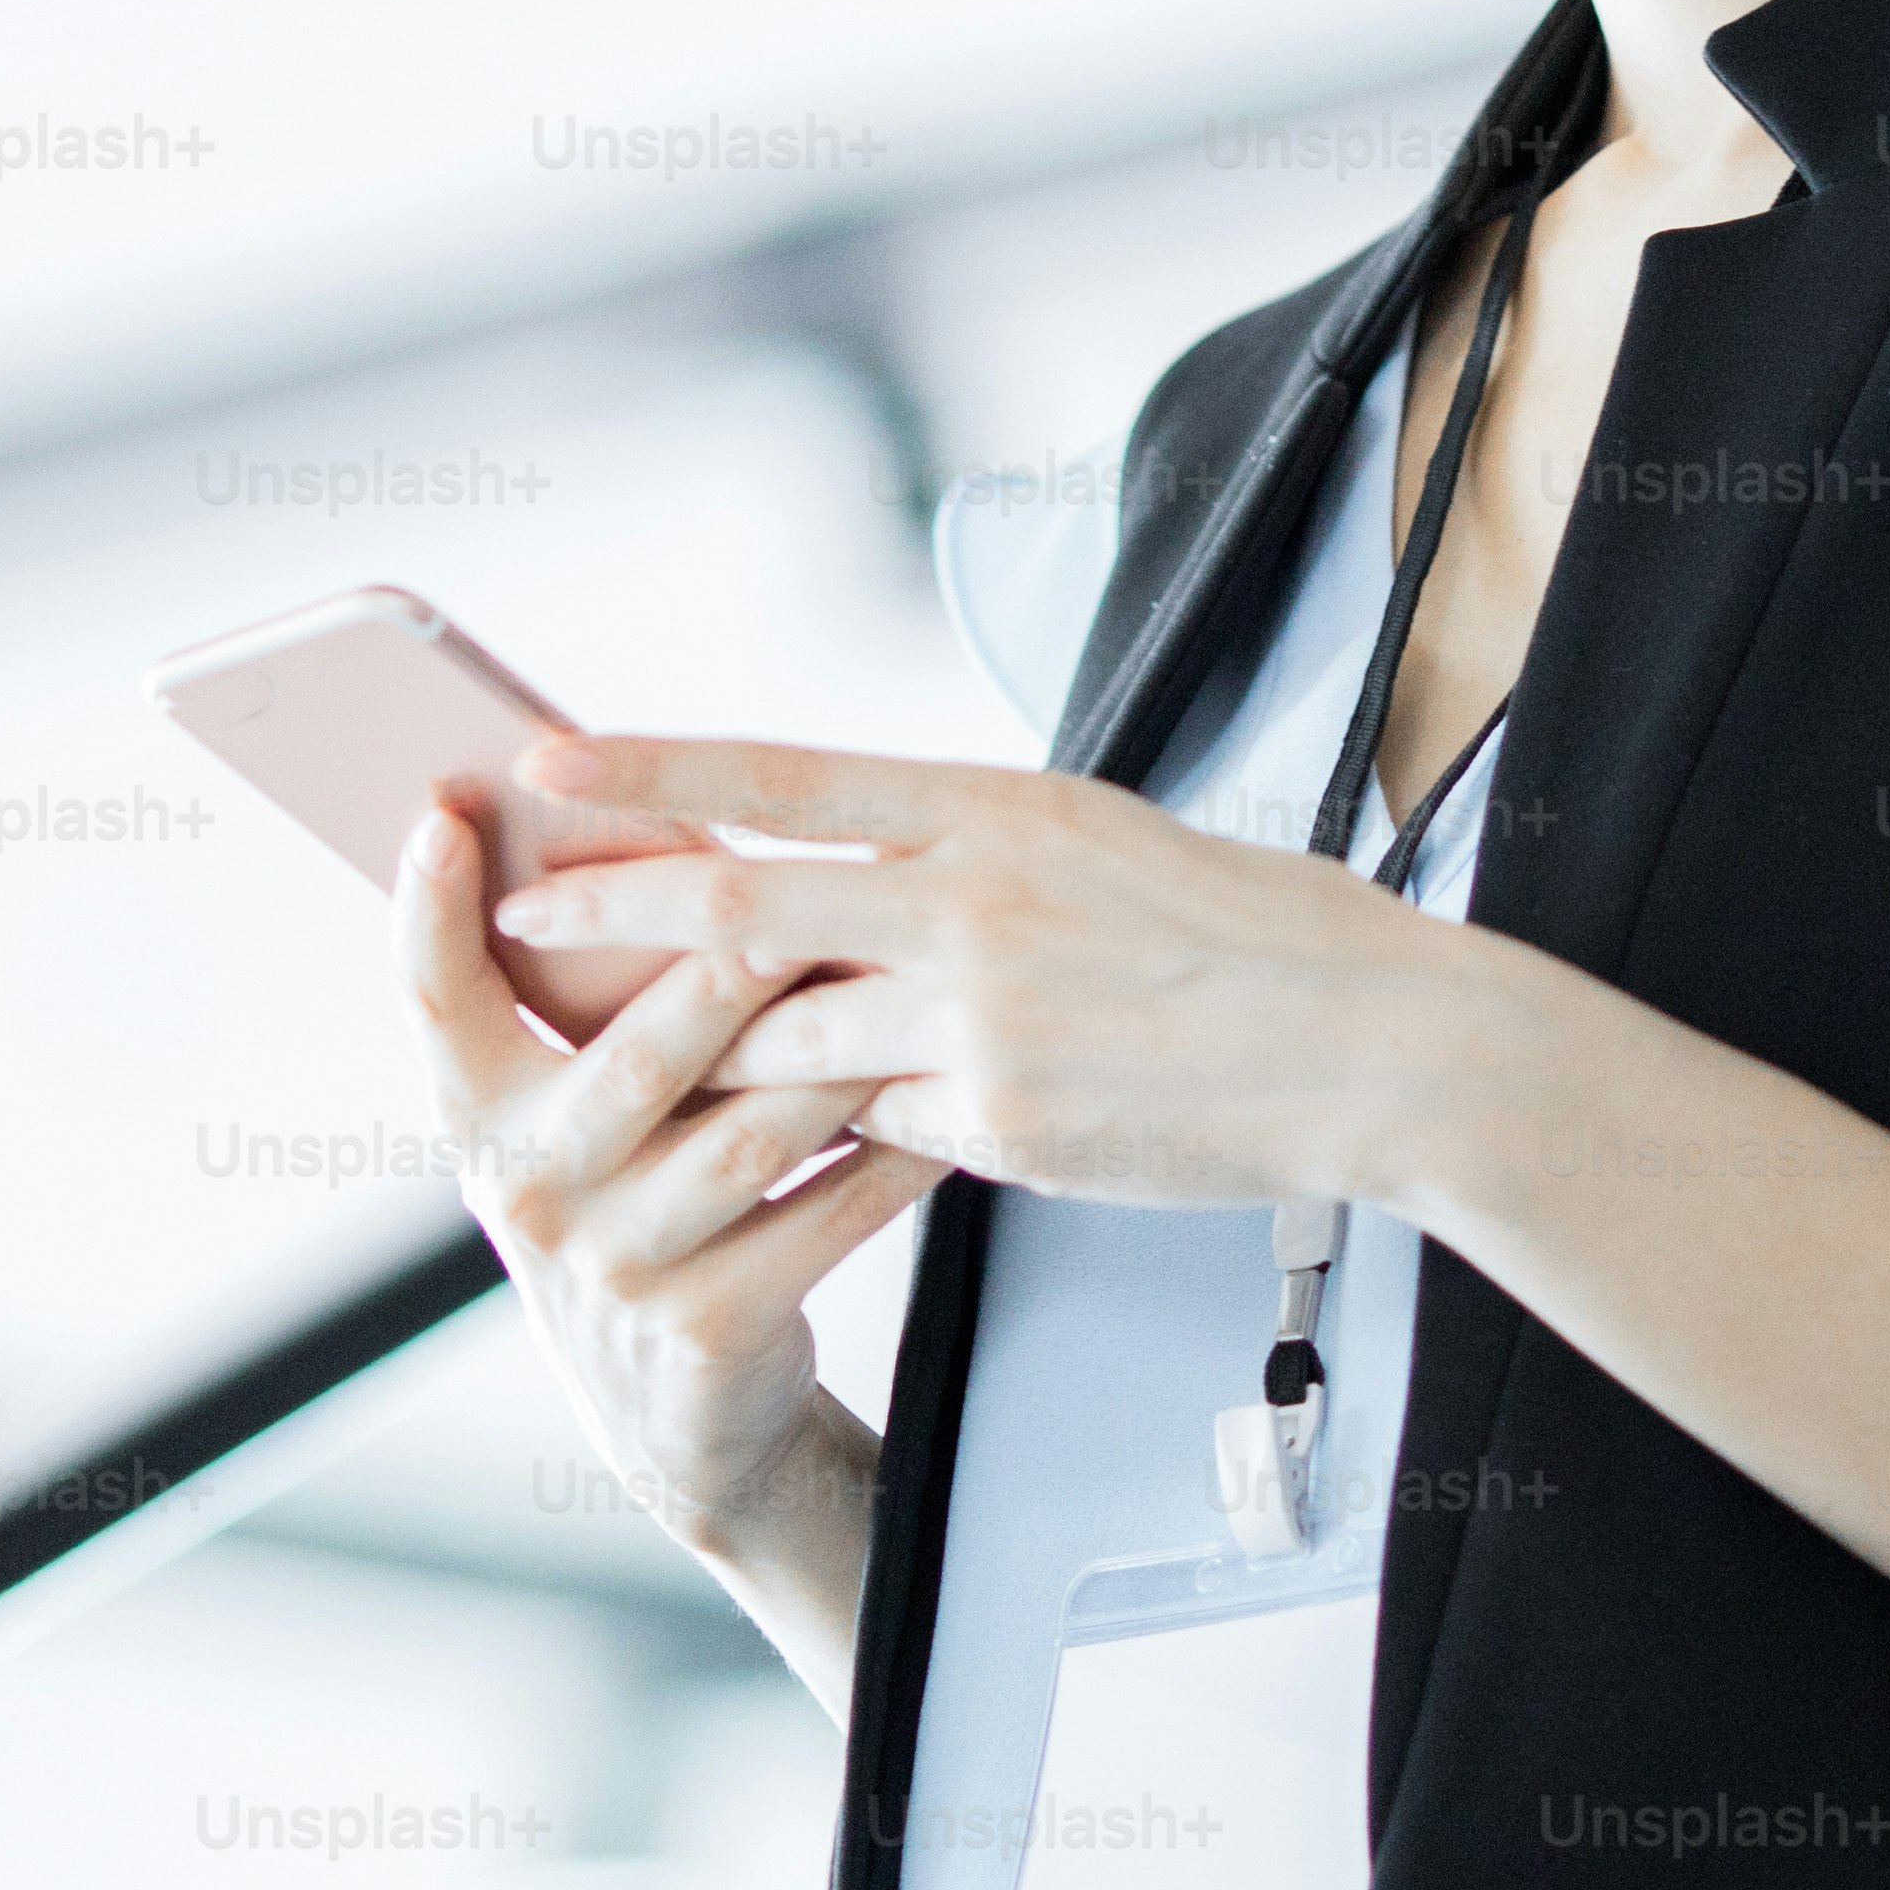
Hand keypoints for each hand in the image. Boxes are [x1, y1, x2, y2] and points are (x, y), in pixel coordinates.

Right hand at [392, 778, 934, 1589]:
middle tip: (802, 889)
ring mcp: (618, 1267)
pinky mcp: (713, 1324)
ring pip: (753, 1129)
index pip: (431, 997)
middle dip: (729, 966)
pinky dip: (896, 1145)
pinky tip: (948, 1092)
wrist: (679, 1412)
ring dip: (841, 1050)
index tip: (443, 808)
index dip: (429, 907)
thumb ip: (591, 1006)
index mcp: (479, 1118)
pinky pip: (829, 1209)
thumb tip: (651, 824)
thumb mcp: (578, 1117)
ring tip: (913, 972)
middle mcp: (530, 1193)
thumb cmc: (636, 1205)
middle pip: (640, 1053)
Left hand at [480, 732, 1486, 1211]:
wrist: (1371, 1043)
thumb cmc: (1258, 936)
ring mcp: (979, 1017)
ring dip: (702, 1049)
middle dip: (611, 909)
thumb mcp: (1108, 841)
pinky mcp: (1000, 1121)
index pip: (783, 770)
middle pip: (741, 902)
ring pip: (783, 1038)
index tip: (546, 756)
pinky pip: (874, 1126)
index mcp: (998, 804)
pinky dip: (837, 1127)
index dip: (652, 766)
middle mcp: (971, 899)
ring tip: (624, 1054)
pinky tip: (813, 1133)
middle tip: (517, 909)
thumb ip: (981, 849)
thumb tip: (878, 855)